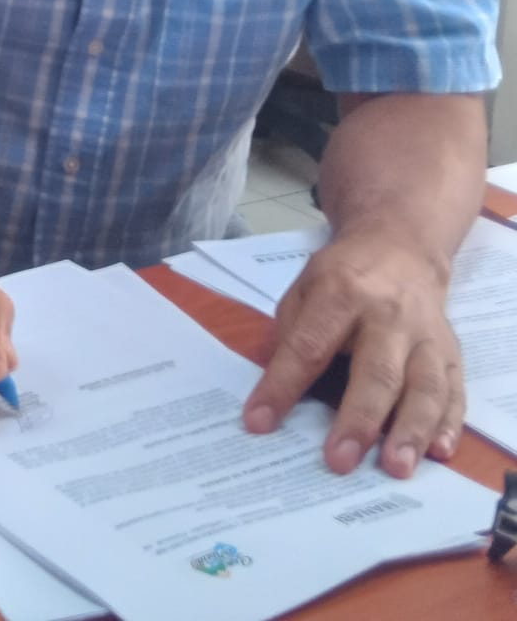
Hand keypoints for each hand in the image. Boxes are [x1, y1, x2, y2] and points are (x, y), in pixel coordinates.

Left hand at [242, 228, 461, 476]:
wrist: (400, 248)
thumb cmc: (343, 276)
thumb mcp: (303, 288)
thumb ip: (288, 333)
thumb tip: (267, 387)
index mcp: (339, 294)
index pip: (308, 346)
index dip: (282, 386)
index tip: (260, 422)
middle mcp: (387, 315)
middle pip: (375, 371)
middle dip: (357, 419)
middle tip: (339, 461)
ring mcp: (425, 335)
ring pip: (424, 387)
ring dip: (410, 431)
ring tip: (396, 467)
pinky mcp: (451, 352)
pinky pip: (454, 392)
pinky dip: (448, 425)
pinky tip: (438, 452)